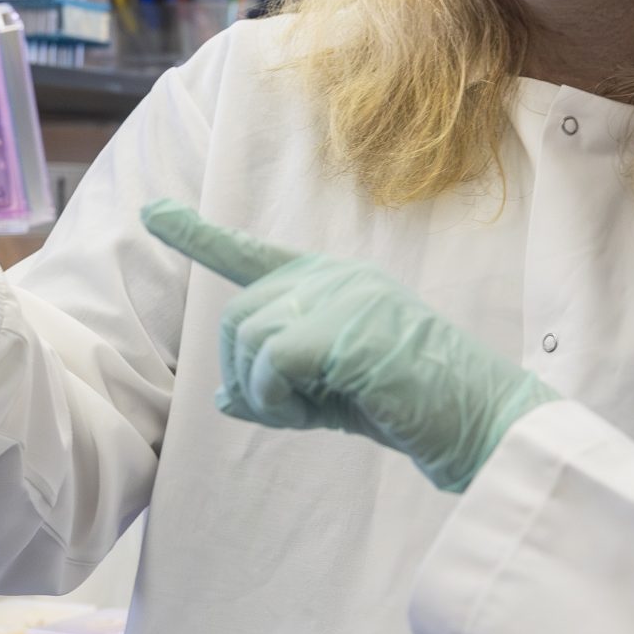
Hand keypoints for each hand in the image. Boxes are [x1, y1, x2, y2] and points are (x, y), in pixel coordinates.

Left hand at [141, 200, 553, 492]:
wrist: (480, 422)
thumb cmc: (412, 409)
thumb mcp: (332, 397)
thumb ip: (280, 386)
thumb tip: (226, 398)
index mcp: (332, 281)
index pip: (251, 254)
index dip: (196, 235)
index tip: (152, 211)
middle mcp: (334, 276)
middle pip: (236, 317)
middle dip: (247, 376)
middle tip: (293, 411)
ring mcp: (342, 295)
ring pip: (247, 338)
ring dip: (264, 392)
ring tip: (314, 411)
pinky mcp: (345, 327)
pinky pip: (270, 362)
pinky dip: (276, 399)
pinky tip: (314, 412)